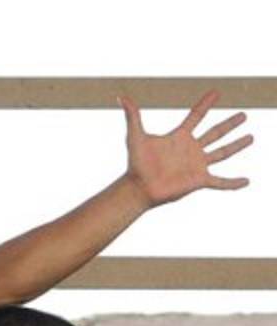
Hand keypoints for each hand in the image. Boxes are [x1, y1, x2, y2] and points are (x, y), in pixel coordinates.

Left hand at [122, 90, 251, 206]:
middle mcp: (190, 149)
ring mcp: (197, 165)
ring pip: (222, 152)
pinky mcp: (199, 180)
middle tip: (244, 115)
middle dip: (230, 124)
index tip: (216, 92)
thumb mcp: (135, 136)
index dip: (205, 104)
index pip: (196, 116)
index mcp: (179, 137)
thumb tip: (121, 96)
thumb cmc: (136, 163)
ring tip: (251, 137)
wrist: (138, 187)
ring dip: (237, 145)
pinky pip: (221, 182)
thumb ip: (132, 116)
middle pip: (215, 133)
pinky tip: (246, 181)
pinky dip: (233, 183)